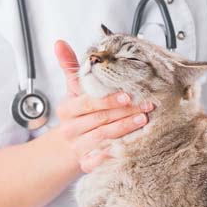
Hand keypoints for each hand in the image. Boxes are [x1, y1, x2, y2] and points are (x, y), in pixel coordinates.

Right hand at [52, 39, 153, 172]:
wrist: (65, 147)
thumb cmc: (76, 114)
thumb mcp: (72, 90)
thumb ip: (69, 66)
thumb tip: (59, 42)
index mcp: (67, 110)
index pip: (88, 104)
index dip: (108, 100)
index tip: (127, 94)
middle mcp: (71, 129)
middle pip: (100, 120)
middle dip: (125, 112)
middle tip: (146, 105)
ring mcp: (78, 148)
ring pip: (104, 138)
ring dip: (125, 130)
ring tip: (144, 120)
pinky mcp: (86, 163)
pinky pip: (101, 160)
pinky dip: (115, 154)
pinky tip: (132, 148)